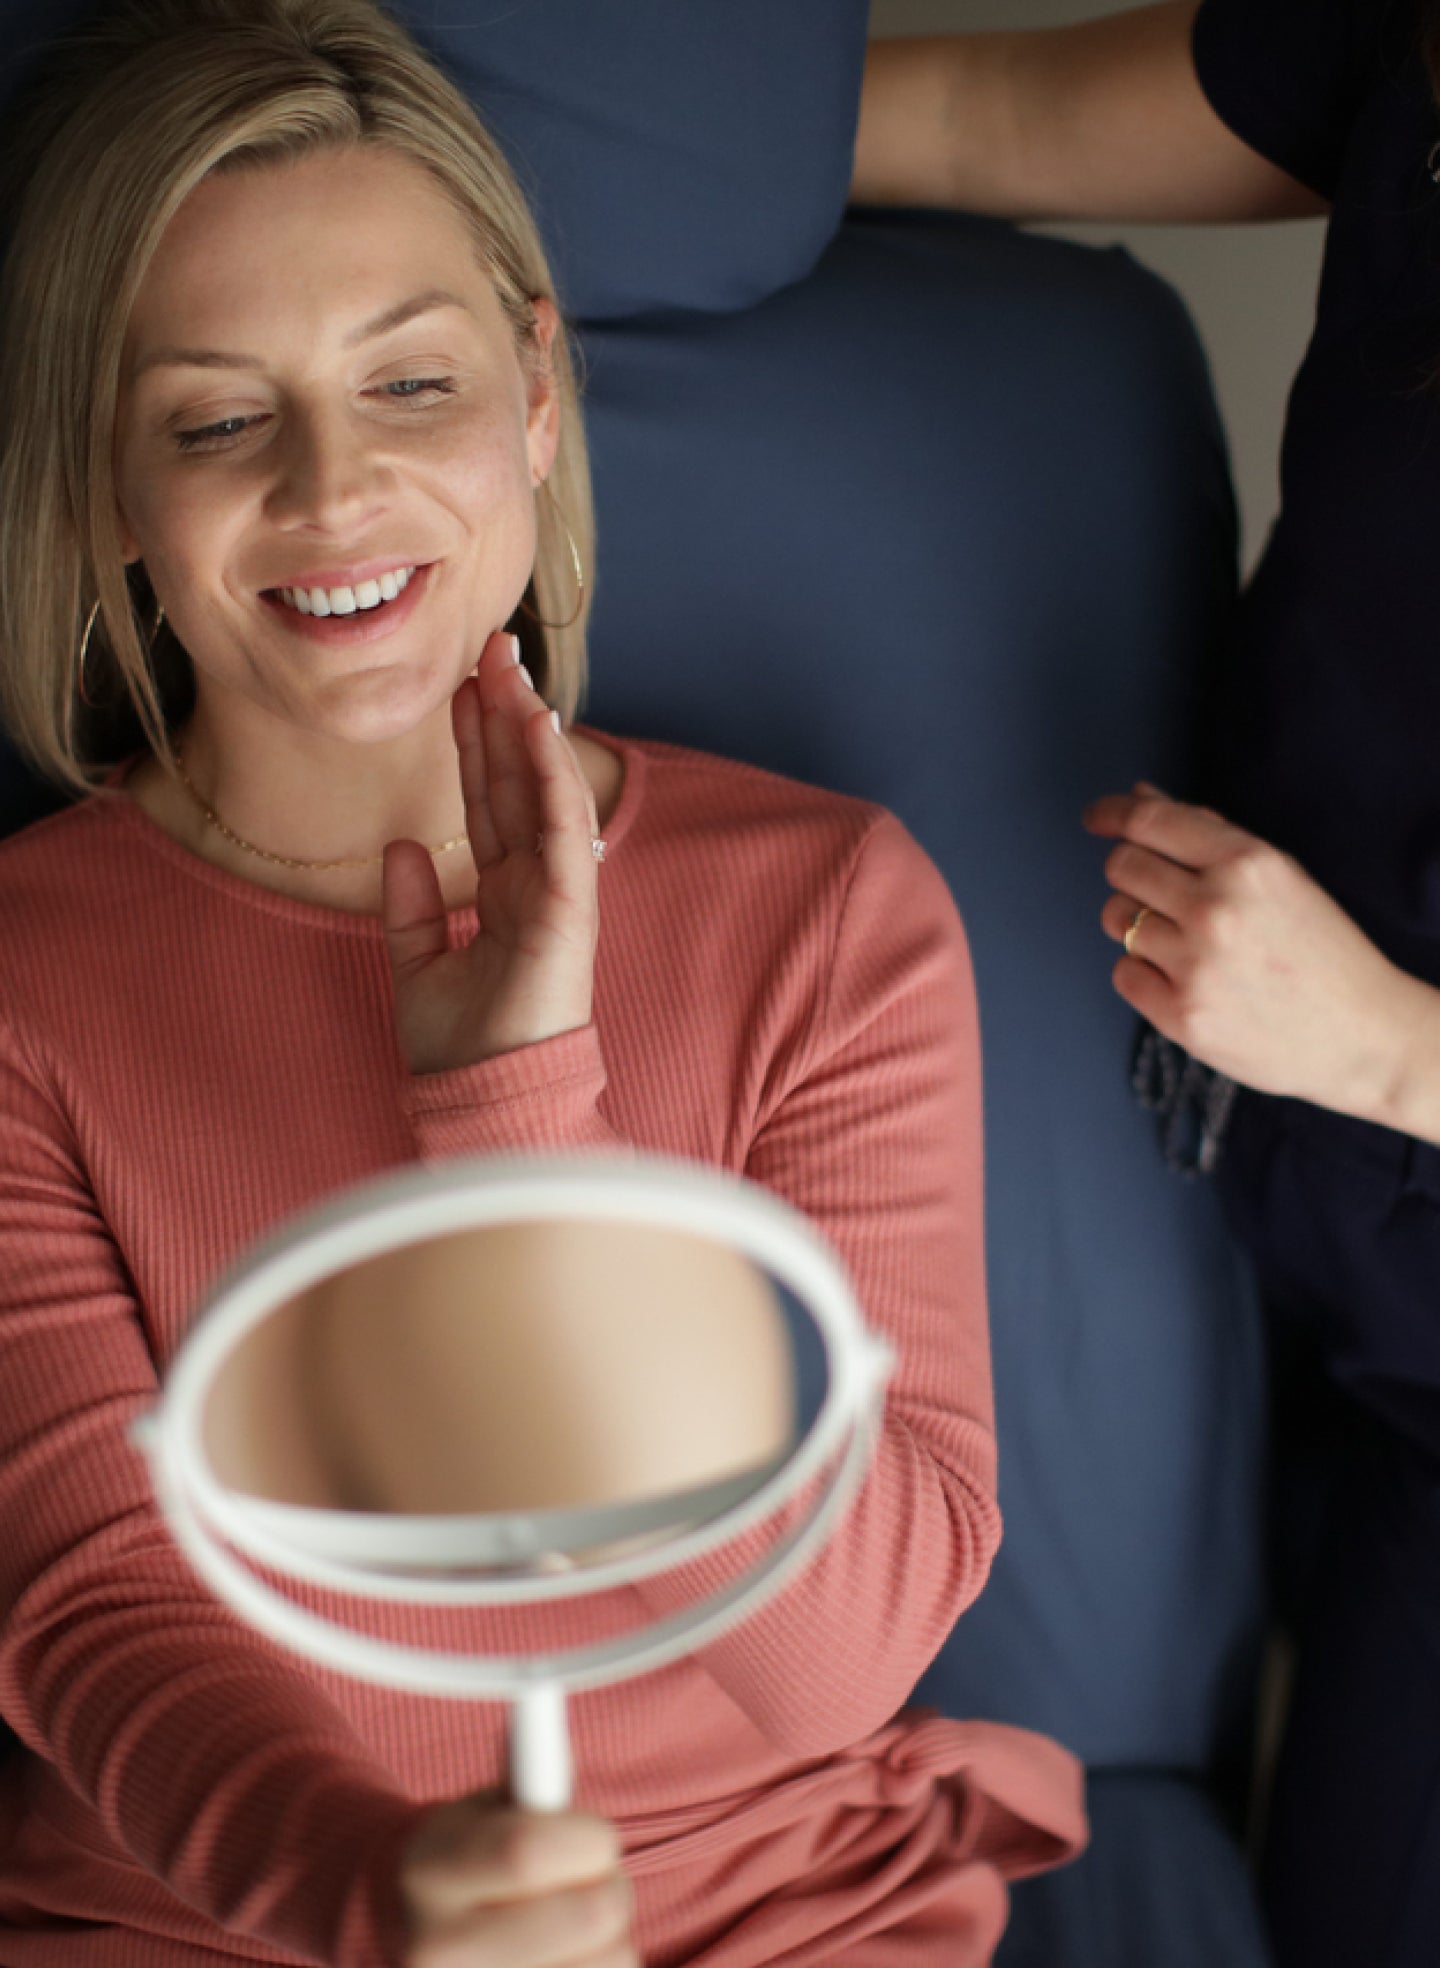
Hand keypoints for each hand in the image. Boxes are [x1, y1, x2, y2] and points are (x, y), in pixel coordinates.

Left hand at [382, 633, 600, 1075]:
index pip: (487, 802)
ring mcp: (556, 890)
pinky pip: (560, 824)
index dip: (474, 744)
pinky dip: (550, 773)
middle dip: (502, 714)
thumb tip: (402, 847)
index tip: (459, 688)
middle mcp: (534, 884)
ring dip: (527, 727)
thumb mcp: (418, 964)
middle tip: (489, 649)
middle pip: (516, 782)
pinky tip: (535, 725)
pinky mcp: (570, 903)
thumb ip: (412, 907)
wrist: (484, 1095)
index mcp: (503, 895)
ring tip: (508, 668)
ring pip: (541, 791)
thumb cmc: (458, 1049)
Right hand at [399, 1793, 634, 1967]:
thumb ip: (531, 1785)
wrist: (396, 1928)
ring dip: (612, 1944)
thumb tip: (554, 1739)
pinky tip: (570, 1960)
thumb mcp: (481, 1808)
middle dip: (610, 1889)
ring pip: (609, 1967)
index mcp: (431, 1871)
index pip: (527, 1851)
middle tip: (591, 1881)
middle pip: (585, 1920)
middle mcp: (440, 1950)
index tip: (592, 1835)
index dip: (584, 1837)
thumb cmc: (462, 1853)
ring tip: (575, 1928)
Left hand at [1083, 783, 1422, 1118]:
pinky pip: (1124, 973)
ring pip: (1118, 918)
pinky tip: (1185, 979)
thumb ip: (1207, 834)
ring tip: (1185, 941)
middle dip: (1132, 872)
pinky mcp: (1180, 1016)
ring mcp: (1195, 966)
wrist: (1362, 1036)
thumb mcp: (1280, 876)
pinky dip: (1144, 972)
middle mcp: (1216, 910)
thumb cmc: (1321, 951)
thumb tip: (1140, 797)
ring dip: (1139, 922)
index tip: (1097, 817)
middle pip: (1122, 867)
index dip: (1112, 813)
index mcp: (1247, 864)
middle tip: (1162, 892)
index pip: (1149, 822)